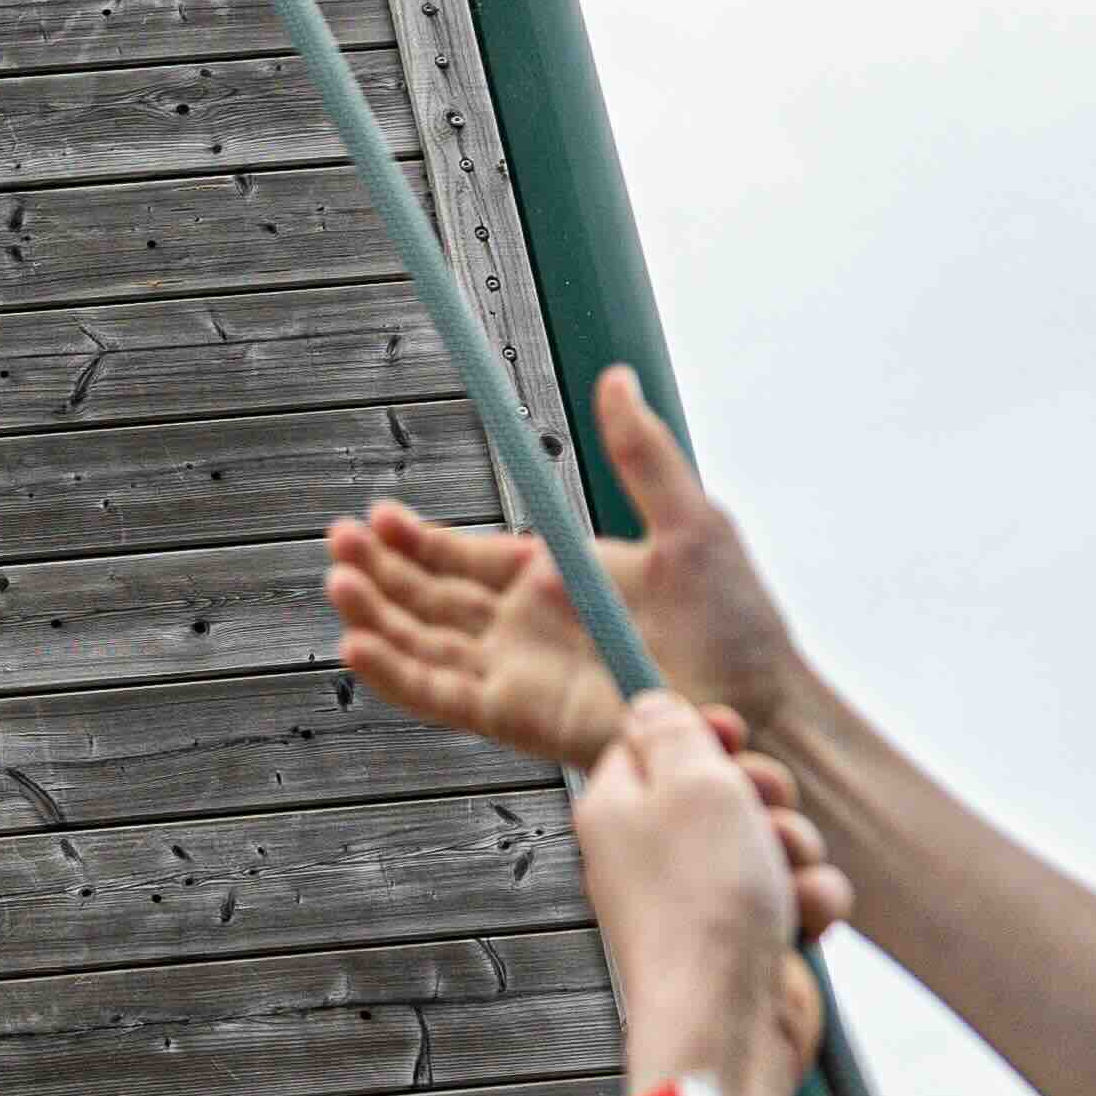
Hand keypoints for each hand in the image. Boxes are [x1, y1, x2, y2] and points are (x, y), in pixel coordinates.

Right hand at [326, 365, 811, 772]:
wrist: (759, 701)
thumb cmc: (738, 621)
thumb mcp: (689, 518)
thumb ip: (642, 452)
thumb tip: (615, 378)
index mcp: (552, 580)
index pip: (461, 558)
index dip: (414, 538)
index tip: (377, 514)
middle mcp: (523, 629)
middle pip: (427, 598)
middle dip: (378, 571)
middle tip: (337, 542)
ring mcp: (516, 674)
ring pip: (421, 642)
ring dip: (374, 614)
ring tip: (337, 582)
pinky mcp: (516, 717)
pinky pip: (439, 695)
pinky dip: (395, 674)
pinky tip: (357, 644)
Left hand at [574, 694, 843, 1095]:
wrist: (729, 1019)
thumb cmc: (702, 900)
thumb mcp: (690, 781)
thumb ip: (672, 730)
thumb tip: (650, 703)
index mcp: (617, 809)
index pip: (650, 745)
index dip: (698, 733)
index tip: (730, 730)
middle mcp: (653, 854)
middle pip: (722, 789)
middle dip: (764, 792)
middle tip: (763, 808)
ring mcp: (704, 900)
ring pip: (773, 840)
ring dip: (795, 848)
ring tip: (783, 875)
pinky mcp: (752, 939)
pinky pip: (798, 895)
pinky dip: (810, 902)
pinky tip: (803, 919)